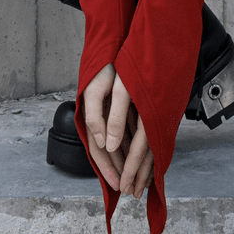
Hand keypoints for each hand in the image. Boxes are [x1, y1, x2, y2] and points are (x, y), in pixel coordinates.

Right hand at [82, 63, 153, 198]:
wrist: (111, 44)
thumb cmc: (103, 66)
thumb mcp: (98, 91)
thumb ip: (99, 118)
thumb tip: (104, 144)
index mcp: (91, 117)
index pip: (99, 151)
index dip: (108, 169)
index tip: (117, 184)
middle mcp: (100, 119)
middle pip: (109, 151)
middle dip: (118, 171)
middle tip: (128, 189)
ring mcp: (111, 114)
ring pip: (118, 144)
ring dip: (126, 161)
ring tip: (136, 178)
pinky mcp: (122, 108)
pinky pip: (127, 132)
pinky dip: (134, 146)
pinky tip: (142, 155)